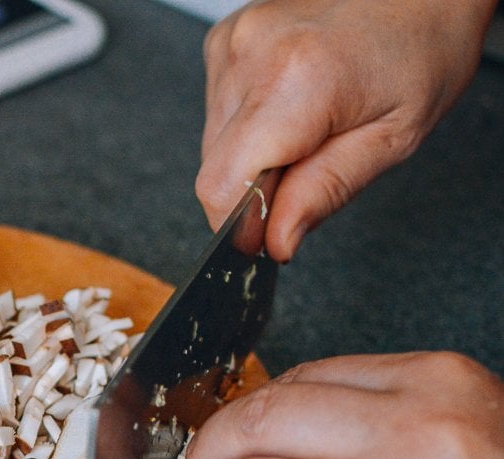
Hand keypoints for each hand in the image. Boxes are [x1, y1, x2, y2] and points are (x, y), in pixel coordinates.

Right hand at [197, 0, 497, 261]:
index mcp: (294, 84)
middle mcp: (250, 57)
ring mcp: (232, 43)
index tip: (271, 232)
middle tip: (315, 159)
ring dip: (253, 153)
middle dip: (257, 186)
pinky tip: (291, 99)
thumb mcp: (394, 137)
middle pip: (215, 169)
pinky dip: (250, 122)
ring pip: (213, 144)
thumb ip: (327, 192)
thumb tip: (275, 241)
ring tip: (308, 121)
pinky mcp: (224, 40)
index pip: (222, 188)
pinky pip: (218, 110)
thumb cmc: (421, 50)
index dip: (241, 224)